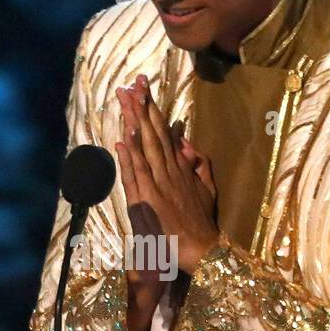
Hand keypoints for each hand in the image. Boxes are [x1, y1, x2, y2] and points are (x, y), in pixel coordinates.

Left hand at [114, 74, 219, 275]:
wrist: (202, 249)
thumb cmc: (201, 222)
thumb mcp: (206, 188)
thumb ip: (198, 164)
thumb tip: (186, 142)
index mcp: (180, 167)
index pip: (164, 132)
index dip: (152, 109)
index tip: (143, 89)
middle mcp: (169, 170)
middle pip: (153, 132)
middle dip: (143, 106)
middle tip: (134, 82)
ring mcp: (159, 184)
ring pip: (145, 147)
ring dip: (135, 122)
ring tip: (127, 99)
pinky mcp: (150, 201)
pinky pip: (138, 175)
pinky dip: (130, 157)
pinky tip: (123, 138)